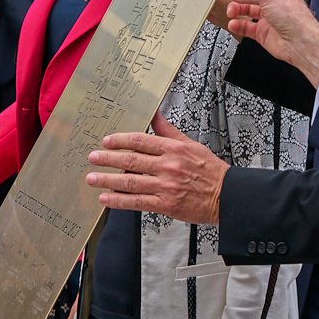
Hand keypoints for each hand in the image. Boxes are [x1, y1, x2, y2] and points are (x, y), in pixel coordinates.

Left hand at [85, 111, 227, 224]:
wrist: (226, 195)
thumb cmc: (209, 170)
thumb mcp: (190, 144)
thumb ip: (168, 130)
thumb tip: (155, 114)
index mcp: (173, 149)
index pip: (140, 141)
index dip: (120, 140)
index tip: (107, 141)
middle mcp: (168, 166)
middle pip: (131, 160)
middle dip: (107, 159)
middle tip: (93, 158)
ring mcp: (165, 186)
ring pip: (130, 181)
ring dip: (107, 180)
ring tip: (92, 178)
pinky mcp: (166, 204)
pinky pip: (137, 202)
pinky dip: (119, 201)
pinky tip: (106, 198)